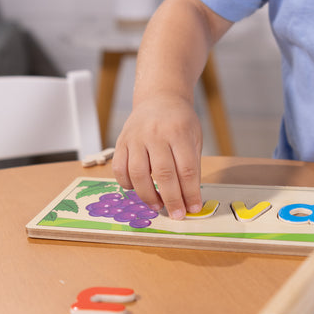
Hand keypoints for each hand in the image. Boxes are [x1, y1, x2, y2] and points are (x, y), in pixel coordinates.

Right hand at [112, 94, 203, 219]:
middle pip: (164, 174)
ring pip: (138, 173)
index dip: (191, 192)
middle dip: (172, 199)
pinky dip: (127, 184)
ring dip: (148, 196)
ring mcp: (136, 138)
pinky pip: (120, 169)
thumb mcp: (194, 137)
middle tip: (177, 215)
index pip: (187, 169)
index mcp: (179, 133)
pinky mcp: (121, 142)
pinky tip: (137, 190)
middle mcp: (156, 134)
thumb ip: (192, 165)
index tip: (194, 208)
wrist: (159, 98)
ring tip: (157, 206)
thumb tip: (190, 198)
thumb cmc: (180, 122)